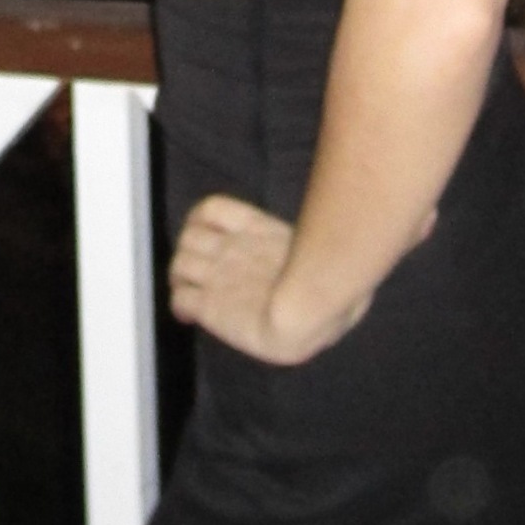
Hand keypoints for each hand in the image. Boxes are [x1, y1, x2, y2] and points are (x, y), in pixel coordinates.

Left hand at [169, 194, 355, 362]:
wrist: (309, 310)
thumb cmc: (332, 284)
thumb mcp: (326, 250)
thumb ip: (320, 247)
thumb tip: (346, 249)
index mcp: (258, 230)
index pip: (212, 209)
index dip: (200, 221)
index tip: (202, 234)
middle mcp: (232, 249)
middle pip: (188, 236)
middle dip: (188, 251)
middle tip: (195, 269)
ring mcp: (218, 277)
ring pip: (178, 265)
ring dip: (180, 277)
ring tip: (189, 290)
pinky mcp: (209, 307)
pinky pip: (178, 300)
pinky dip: (179, 306)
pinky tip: (189, 316)